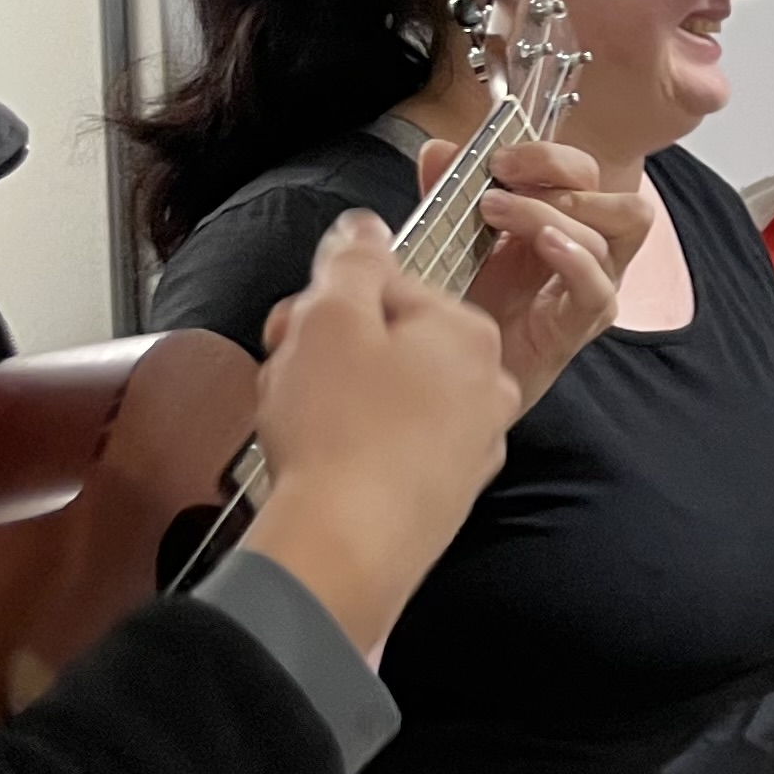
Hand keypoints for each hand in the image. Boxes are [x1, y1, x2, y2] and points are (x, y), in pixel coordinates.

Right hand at [243, 214, 518, 651]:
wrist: (347, 545)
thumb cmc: (340, 430)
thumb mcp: (331, 317)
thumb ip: (351, 260)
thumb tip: (364, 228)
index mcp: (469, 332)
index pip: (387, 288)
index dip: (326, 305)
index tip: (294, 328)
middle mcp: (486, 385)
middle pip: (390, 342)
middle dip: (328, 352)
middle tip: (288, 373)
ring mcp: (473, 443)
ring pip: (387, 396)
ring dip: (334, 399)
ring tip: (298, 423)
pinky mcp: (446, 492)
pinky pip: (391, 448)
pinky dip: (354, 448)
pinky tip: (322, 461)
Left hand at [418, 135, 650, 416]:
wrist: (450, 380)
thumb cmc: (464, 310)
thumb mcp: (451, 239)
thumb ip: (449, 195)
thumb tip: (439, 151)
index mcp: (562, 224)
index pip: (582, 173)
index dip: (549, 153)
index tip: (499, 155)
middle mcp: (588, 253)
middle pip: (616, 194)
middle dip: (561, 173)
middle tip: (504, 178)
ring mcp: (591, 288)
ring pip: (616, 231)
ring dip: (553, 212)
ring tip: (500, 213)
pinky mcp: (579, 326)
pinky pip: (597, 288)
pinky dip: (577, 260)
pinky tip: (544, 247)